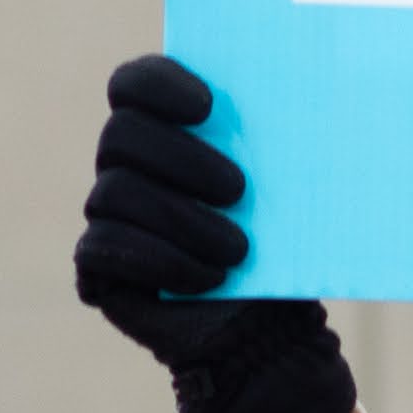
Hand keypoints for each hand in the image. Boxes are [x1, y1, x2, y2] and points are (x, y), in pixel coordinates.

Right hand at [74, 56, 359, 412]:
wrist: (269, 328)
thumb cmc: (280, 246)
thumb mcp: (290, 192)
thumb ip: (282, 142)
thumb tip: (313, 96)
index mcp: (164, 128)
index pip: (134, 83)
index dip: (159, 84)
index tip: (209, 107)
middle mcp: (125, 165)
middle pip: (122, 134)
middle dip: (181, 158)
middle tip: (239, 190)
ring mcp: (108, 214)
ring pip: (116, 193)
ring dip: (184, 220)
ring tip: (238, 250)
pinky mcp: (98, 266)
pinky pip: (103, 247)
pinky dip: (161, 261)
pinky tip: (206, 277)